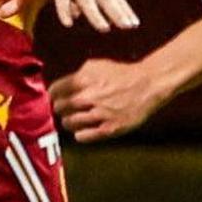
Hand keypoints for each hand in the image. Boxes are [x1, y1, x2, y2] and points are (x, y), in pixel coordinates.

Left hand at [50, 58, 176, 142]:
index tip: (56, 99)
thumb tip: (60, 86)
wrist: (148, 85)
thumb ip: (76, 75)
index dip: (54, 96)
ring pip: (68, 123)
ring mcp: (98, 114)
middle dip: (61, 109)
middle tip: (66, 110)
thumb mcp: (96, 65)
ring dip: (70, 122)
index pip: (54, 92)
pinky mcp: (109, 129)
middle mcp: (88, 97)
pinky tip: (84, 130)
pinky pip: (83, 136)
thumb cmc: (121, 74)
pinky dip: (80, 134)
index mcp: (83, 80)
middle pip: (59, 108)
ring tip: (75, 120)